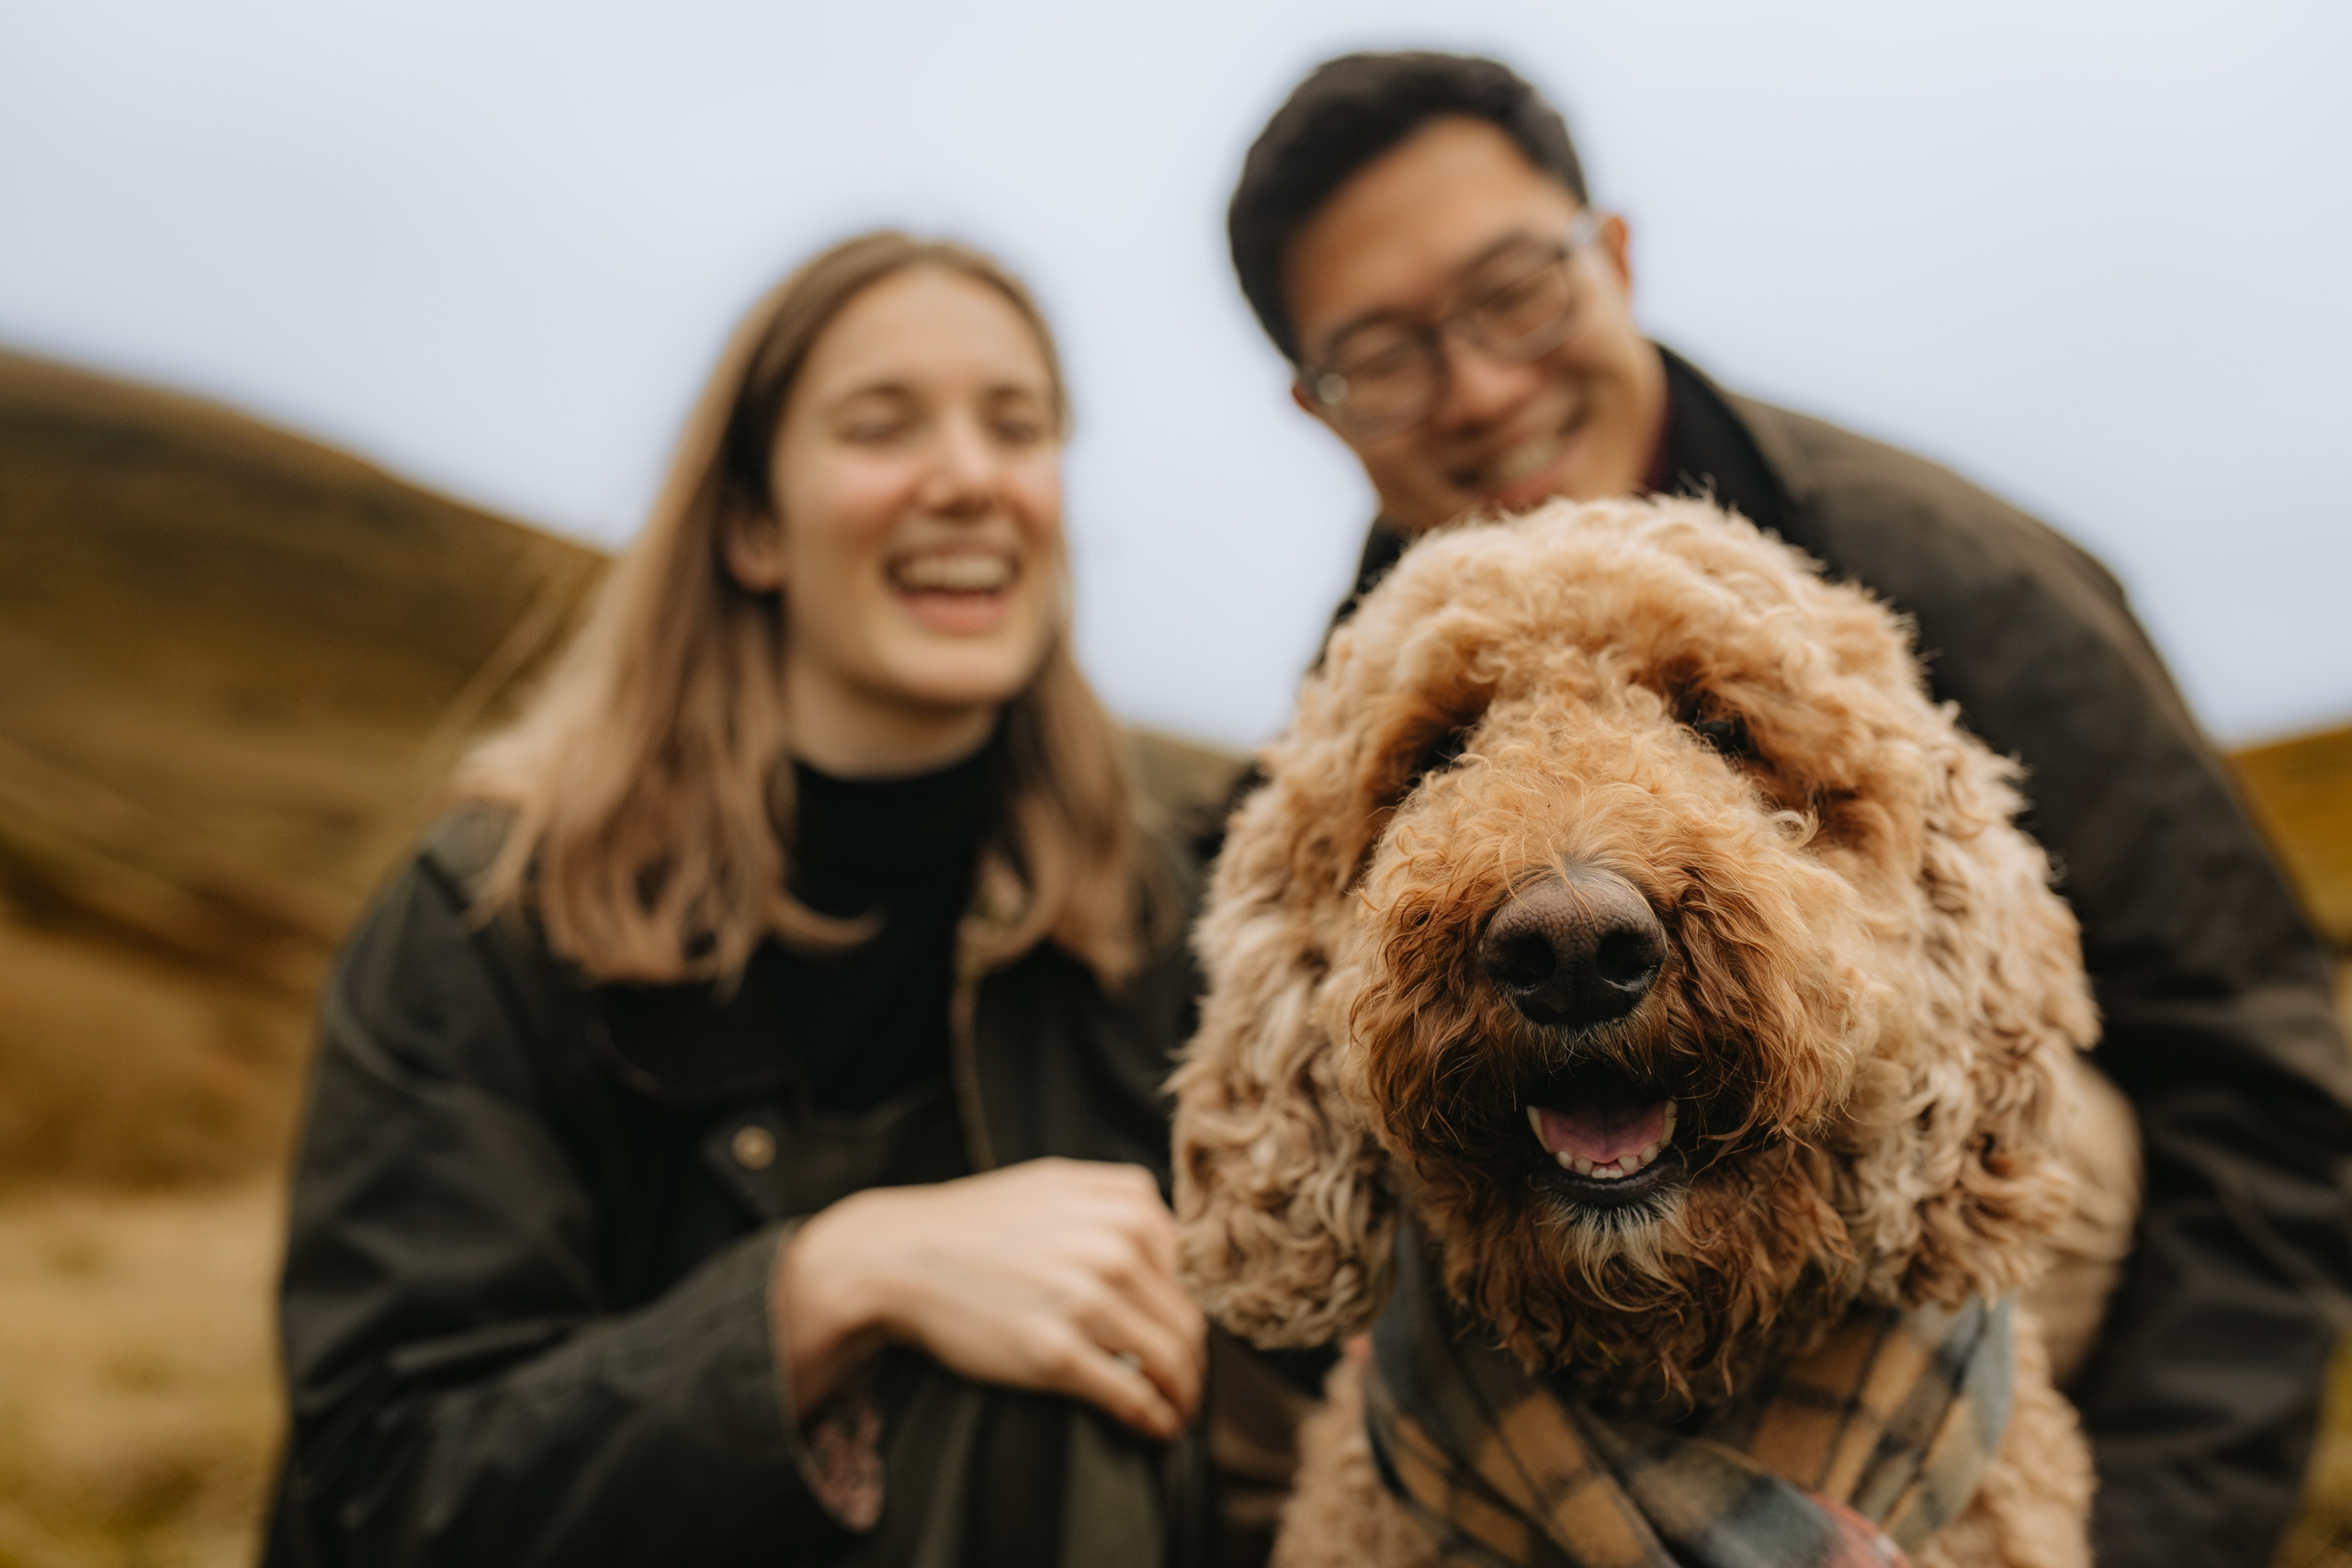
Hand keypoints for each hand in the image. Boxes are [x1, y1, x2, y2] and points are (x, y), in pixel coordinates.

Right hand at [776, 1158, 1205, 1440]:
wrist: (899, 1256)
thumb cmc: (975, 1223)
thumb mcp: (1056, 1184)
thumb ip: (1120, 1200)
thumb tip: (1173, 1245)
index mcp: (1124, 1205)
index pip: (1190, 1273)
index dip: (1192, 1311)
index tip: (1186, 1339)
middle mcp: (1114, 1247)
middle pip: (1188, 1321)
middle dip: (1194, 1362)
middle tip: (1189, 1387)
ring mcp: (1086, 1301)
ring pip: (1171, 1361)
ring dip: (1184, 1396)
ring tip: (1179, 1412)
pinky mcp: (1057, 1354)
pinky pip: (1132, 1395)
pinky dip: (1156, 1419)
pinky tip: (1159, 1428)